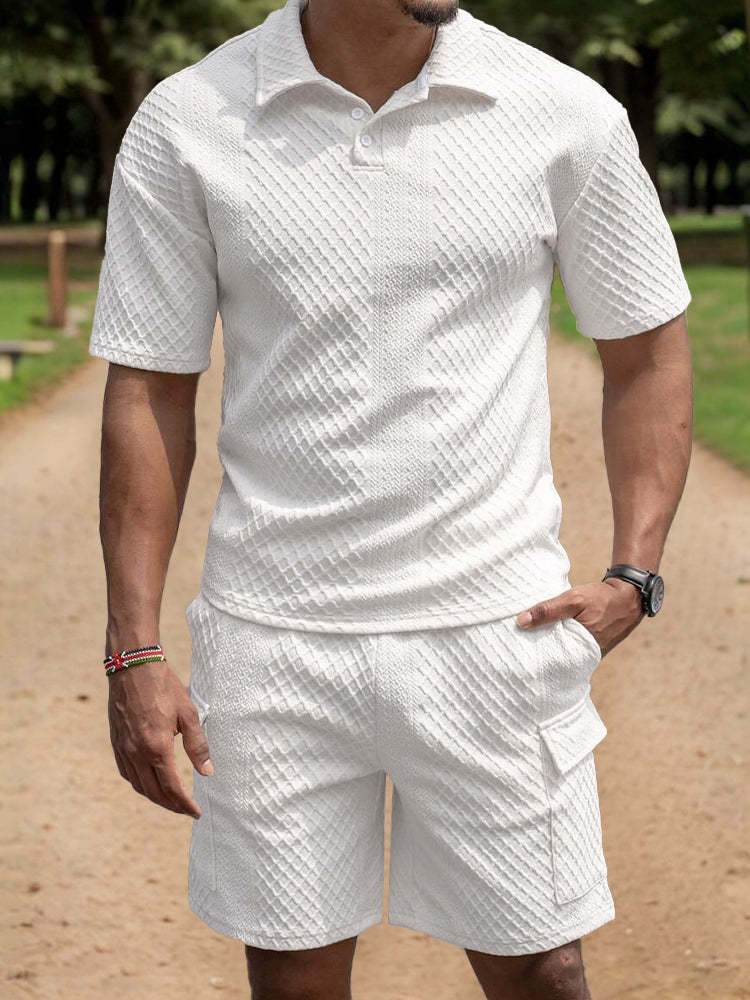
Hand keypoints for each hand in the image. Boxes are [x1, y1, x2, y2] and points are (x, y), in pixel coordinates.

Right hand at [108, 661, 213, 816]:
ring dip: (155, 797)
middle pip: (154, 792)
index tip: (196, 812)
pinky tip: (149, 782)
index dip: (185, 804)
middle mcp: (136, 753)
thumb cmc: (164, 688)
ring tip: (171, 800)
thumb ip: (198, 745)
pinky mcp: (116, 743)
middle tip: (186, 810)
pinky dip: (140, 784)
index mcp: (156, 748)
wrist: (133, 669)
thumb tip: (207, 772)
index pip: (172, 788)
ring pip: (138, 785)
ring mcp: (123, 749)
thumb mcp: (188, 714)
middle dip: (172, 806)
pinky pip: (127, 773)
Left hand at [515, 578, 644, 656]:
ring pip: (564, 654)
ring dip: (551, 647)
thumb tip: (521, 621)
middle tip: (518, 650)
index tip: (517, 654)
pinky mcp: (592, 647)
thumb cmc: (601, 598)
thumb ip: (548, 610)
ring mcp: (590, 654)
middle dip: (540, 655)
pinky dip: (562, 643)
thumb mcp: (573, 599)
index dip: (534, 658)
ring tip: (528, 642)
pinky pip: (573, 648)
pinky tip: (548, 635)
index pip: (551, 660)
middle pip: (556, 659)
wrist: (629, 597)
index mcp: (580, 650)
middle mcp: (586, 657)